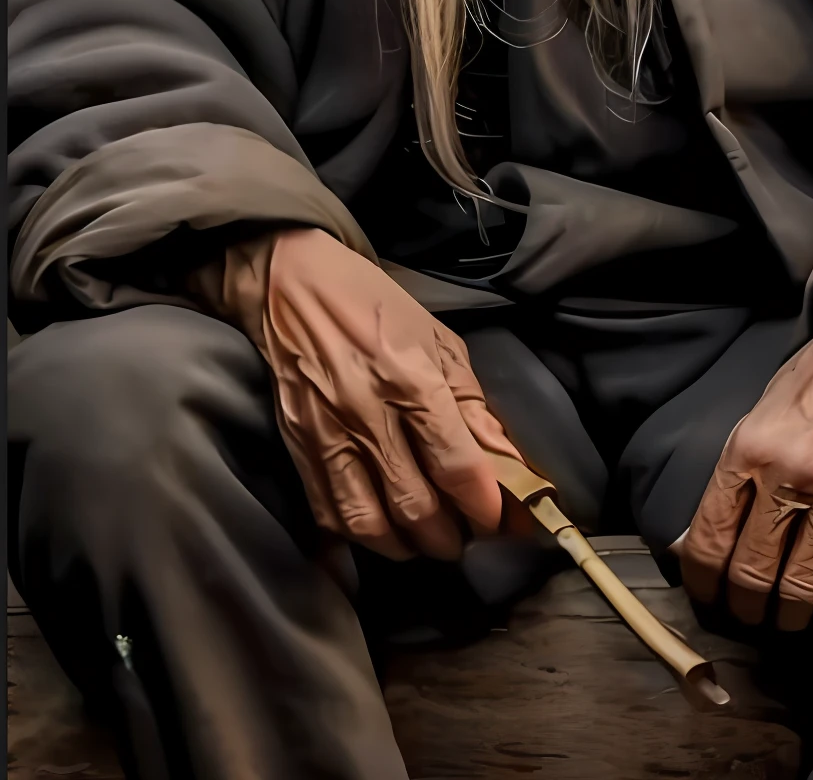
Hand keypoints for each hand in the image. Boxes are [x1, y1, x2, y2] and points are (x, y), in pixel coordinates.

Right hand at [195, 226, 522, 561]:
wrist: (290, 285)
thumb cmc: (373, 304)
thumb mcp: (437, 338)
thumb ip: (471, 402)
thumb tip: (504, 457)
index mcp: (411, 377)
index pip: (455, 463)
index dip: (482, 504)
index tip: (497, 520)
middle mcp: (367, 412)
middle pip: (414, 504)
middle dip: (448, 536)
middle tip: (465, 537)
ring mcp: (326, 433)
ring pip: (368, 522)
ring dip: (404, 546)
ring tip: (424, 541)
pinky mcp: (297, 446)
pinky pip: (327, 514)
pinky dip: (357, 539)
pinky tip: (381, 535)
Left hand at [678, 290, 812, 630]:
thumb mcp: (758, 414)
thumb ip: (734, 476)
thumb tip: (702, 539)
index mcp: (750, 449)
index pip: (710, 538)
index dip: (701, 581)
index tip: (704, 595)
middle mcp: (792, 478)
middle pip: (753, 573)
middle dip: (741, 608)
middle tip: (741, 617)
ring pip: (802, 589)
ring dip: (786, 618)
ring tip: (780, 623)